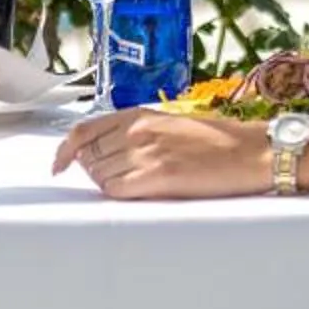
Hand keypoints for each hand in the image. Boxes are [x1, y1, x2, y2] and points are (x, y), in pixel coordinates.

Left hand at [54, 106, 272, 200]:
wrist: (250, 153)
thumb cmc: (217, 141)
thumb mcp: (171, 123)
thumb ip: (137, 131)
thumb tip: (106, 150)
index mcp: (140, 114)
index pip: (84, 130)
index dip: (65, 150)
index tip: (58, 165)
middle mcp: (137, 130)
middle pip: (90, 156)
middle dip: (94, 170)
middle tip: (118, 178)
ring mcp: (146, 153)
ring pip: (100, 175)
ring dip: (109, 183)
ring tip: (136, 185)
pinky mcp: (158, 177)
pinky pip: (116, 190)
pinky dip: (119, 195)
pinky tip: (138, 193)